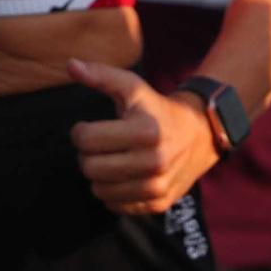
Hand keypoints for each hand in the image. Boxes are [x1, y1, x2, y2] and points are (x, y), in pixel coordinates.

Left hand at [68, 58, 219, 214]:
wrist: (199, 134)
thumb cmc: (157, 109)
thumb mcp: (133, 87)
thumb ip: (101, 75)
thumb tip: (71, 65)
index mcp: (146, 130)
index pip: (87, 140)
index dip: (79, 132)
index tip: (87, 128)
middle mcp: (154, 161)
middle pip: (90, 168)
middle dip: (87, 155)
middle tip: (98, 145)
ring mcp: (158, 186)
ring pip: (100, 190)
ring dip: (98, 175)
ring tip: (110, 159)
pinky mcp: (159, 203)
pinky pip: (115, 205)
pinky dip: (112, 192)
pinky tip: (122, 175)